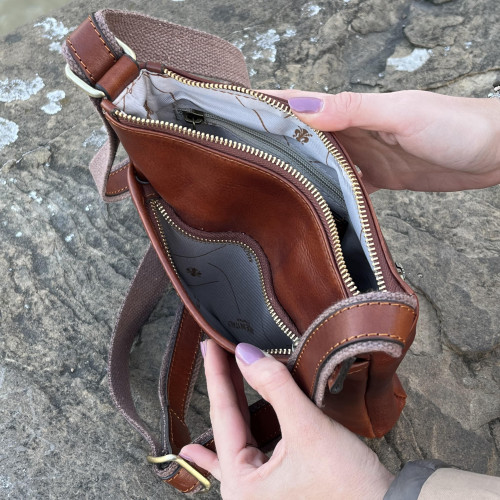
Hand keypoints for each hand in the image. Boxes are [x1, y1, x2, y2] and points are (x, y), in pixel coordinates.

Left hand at [180, 341, 393, 499]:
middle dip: (223, 386)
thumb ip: (274, 387)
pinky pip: (241, 458)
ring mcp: (256, 492)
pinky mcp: (272, 486)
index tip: (208, 345)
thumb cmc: (347, 482)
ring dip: (232, 405)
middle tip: (214, 351)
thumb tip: (245, 354)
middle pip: (227, 425)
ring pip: (236, 436)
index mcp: (242, 486)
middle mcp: (243, 493)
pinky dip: (224, 445)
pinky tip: (196, 448)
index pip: (223, 415)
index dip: (216, 375)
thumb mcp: (307, 427)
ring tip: (218, 378)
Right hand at [264, 89, 499, 192]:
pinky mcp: (381, 178)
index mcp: (356, 111)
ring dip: (301, 167)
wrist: (495, 151)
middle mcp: (357, 132)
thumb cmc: (456, 126)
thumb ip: (354, 110)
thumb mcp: (401, 114)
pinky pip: (348, 185)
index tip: (240, 112)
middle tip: (246, 153)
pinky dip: (331, 192)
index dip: (274, 106)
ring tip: (272, 178)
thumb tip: (303, 109)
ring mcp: (367, 156)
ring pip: (324, 161)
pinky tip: (317, 204)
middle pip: (308, 135)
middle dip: (278, 140)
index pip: (305, 104)